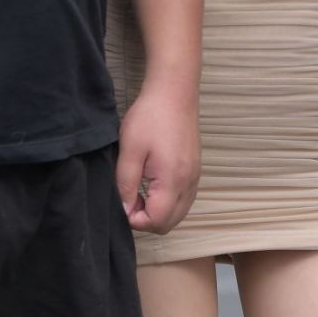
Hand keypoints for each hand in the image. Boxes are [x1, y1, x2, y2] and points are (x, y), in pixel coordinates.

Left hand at [116, 82, 199, 234]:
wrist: (174, 93)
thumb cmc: (150, 117)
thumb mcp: (129, 150)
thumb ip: (125, 184)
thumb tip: (124, 210)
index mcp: (172, 180)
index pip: (156, 221)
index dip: (135, 219)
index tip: (122, 201)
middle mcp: (188, 184)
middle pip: (169, 224)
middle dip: (146, 219)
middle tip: (129, 198)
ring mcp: (195, 178)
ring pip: (178, 214)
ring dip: (158, 212)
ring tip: (139, 191)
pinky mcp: (195, 171)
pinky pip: (184, 200)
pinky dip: (168, 203)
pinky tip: (153, 185)